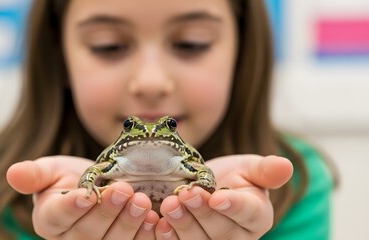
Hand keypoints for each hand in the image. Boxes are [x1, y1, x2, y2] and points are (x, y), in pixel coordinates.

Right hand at [6, 156, 158, 239]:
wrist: (98, 186)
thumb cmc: (71, 178)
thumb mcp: (51, 170)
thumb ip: (35, 174)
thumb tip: (12, 173)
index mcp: (50, 220)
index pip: (57, 217)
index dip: (71, 207)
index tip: (86, 194)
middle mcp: (71, 239)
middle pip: (86, 234)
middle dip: (106, 212)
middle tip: (123, 190)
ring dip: (128, 224)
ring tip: (142, 202)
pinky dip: (145, 236)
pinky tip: (155, 221)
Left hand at [155, 155, 292, 238]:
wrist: (207, 186)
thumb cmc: (232, 177)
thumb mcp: (249, 168)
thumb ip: (265, 170)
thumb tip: (286, 165)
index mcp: (257, 216)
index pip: (249, 214)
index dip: (233, 206)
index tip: (217, 196)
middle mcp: (238, 237)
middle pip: (221, 231)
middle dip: (202, 213)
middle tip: (186, 193)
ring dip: (183, 225)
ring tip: (169, 205)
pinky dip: (168, 237)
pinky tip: (158, 224)